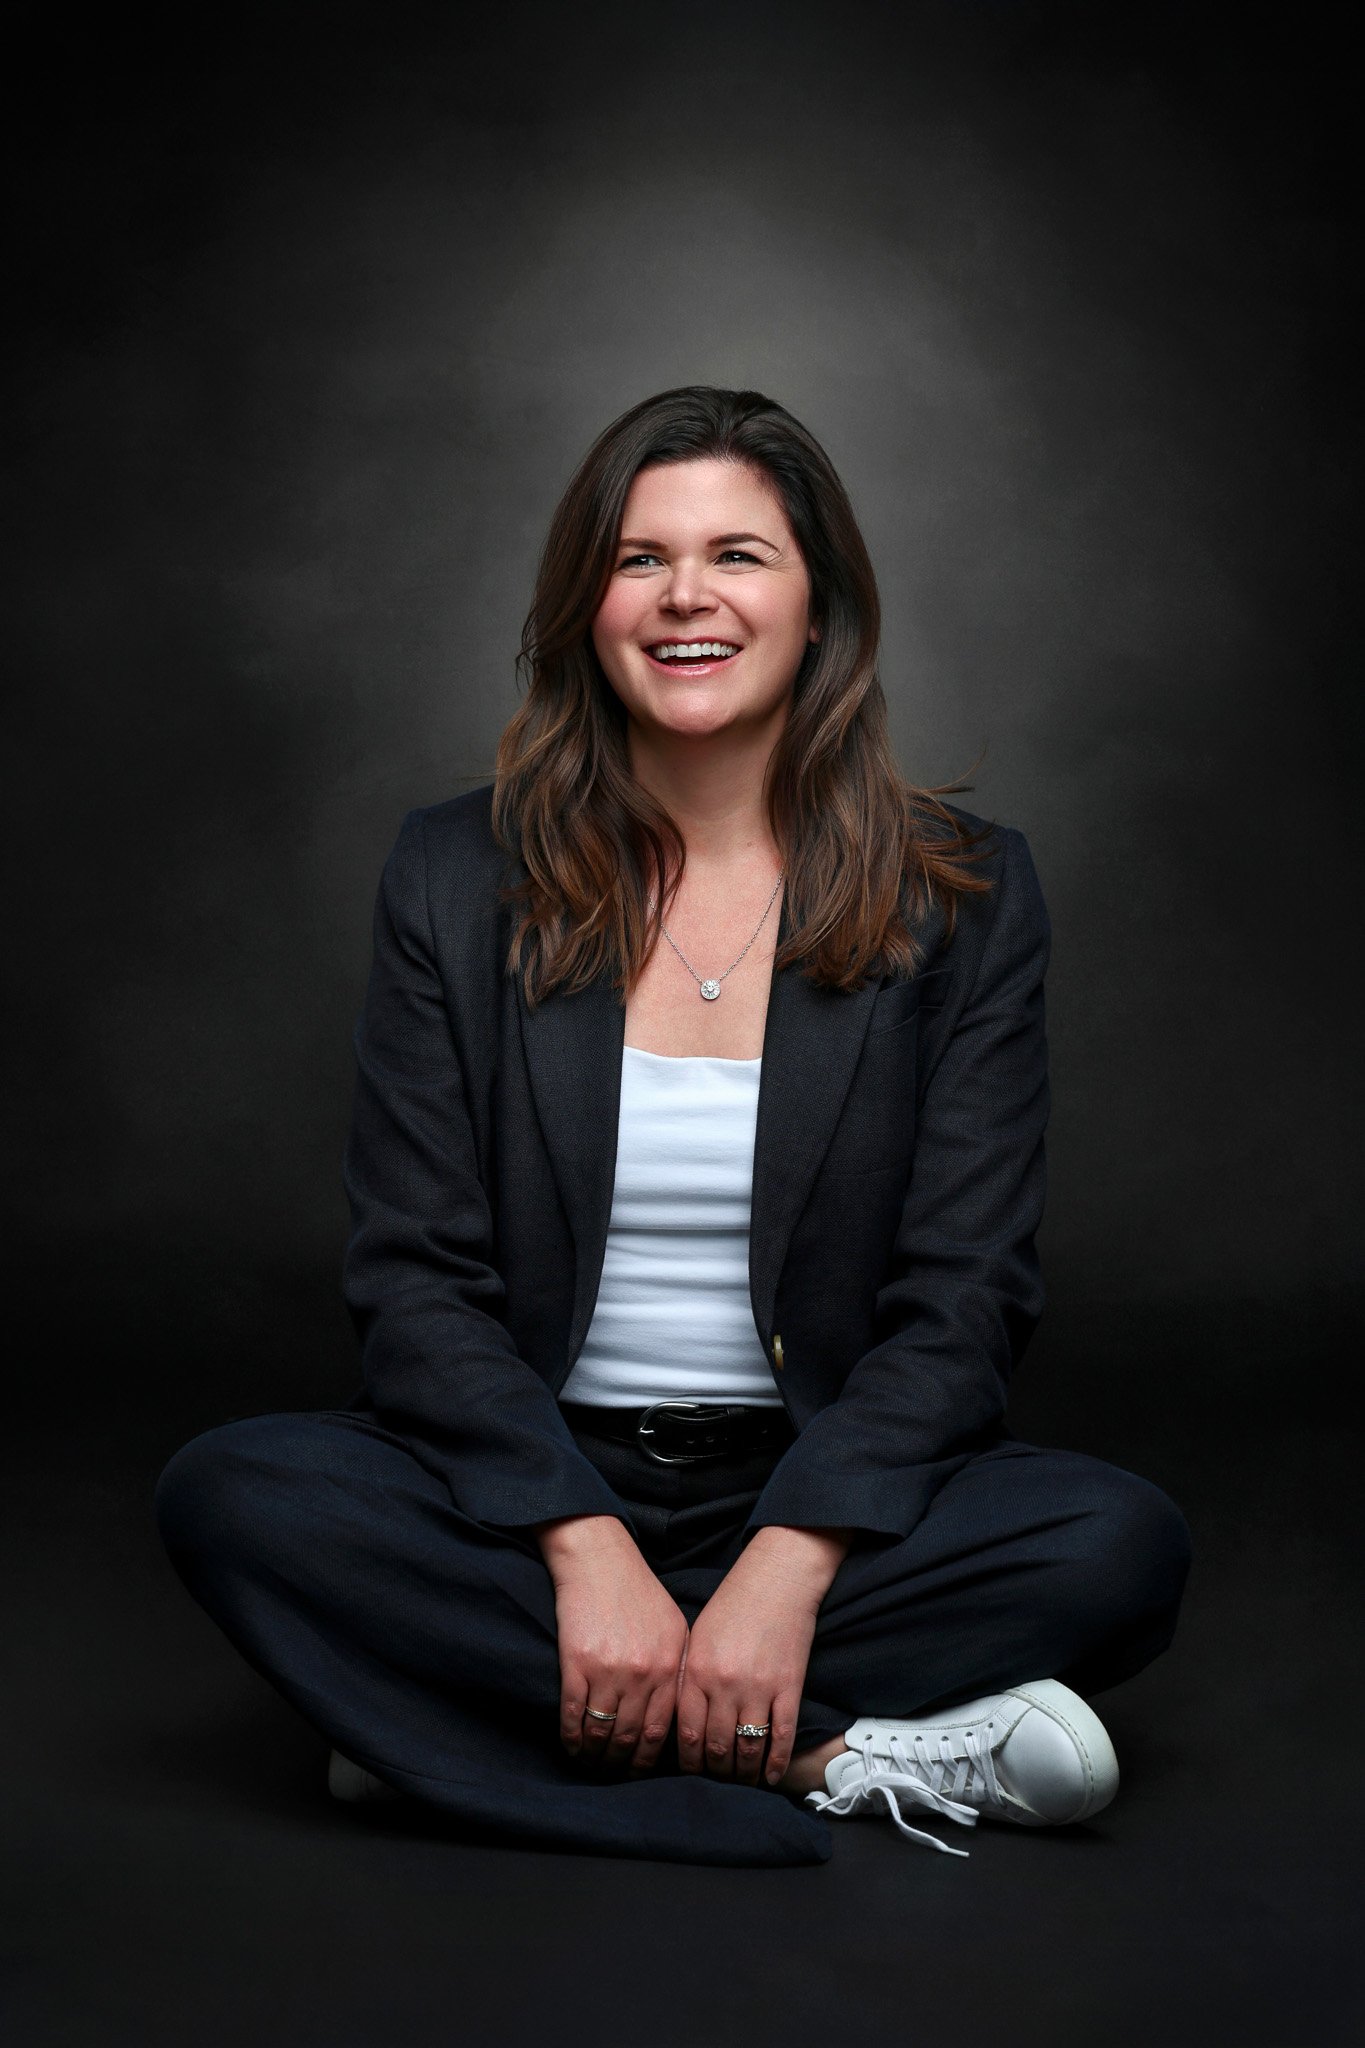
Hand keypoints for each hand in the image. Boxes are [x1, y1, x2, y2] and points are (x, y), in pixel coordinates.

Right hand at [536, 1515, 689, 1774]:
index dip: (649, 1759)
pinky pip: (575, 1716)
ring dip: (596, 1757)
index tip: (640, 1771)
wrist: (598, 1559)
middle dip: (622, 1765)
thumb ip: (677, 1669)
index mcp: (670, 1667)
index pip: (663, 1731)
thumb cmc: (637, 1591)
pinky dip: (572, 1739)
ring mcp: (609, 1671)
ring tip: (592, 1764)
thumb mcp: (673, 1627)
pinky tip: (572, 1746)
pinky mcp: (577, 1664)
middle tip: (614, 1775)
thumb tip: (680, 1714)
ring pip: (603, 1733)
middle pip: (632, 1739)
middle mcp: (644, 1674)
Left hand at [677, 1532, 836, 1788]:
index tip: (688, 1774)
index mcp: (697, 1671)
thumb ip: (688, 1677)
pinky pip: (781, 1737)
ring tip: (740, 1784)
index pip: (686, 1733)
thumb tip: (678, 1719)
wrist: (779, 1578)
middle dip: (713, 1774)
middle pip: (716, 1748)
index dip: (687, 1762)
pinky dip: (776, 1763)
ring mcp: (759, 1688)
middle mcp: (724, 1685)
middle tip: (714, 1787)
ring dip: (743, 1775)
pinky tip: (772, 1777)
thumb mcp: (698, 1636)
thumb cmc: (734, 1604)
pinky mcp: (789, 1687)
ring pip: (747, 1749)